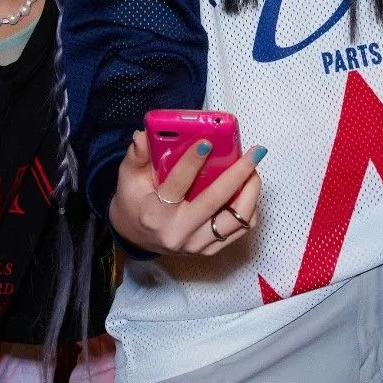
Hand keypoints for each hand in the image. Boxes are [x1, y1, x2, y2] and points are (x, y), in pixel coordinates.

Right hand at [108, 129, 262, 257]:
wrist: (137, 237)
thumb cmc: (134, 202)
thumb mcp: (128, 178)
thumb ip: (137, 155)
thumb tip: (143, 134)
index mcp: (155, 214)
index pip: (177, 185)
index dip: (192, 162)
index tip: (207, 142)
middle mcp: (178, 232)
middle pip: (215, 202)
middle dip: (238, 174)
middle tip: (254, 153)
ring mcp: (196, 244)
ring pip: (235, 220)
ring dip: (250, 193)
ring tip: (254, 170)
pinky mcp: (209, 249)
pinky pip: (239, 229)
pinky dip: (249, 208)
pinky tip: (248, 189)